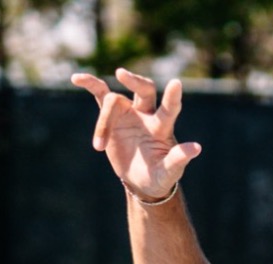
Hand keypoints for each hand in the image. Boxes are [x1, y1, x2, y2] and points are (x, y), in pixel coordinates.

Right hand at [70, 69, 201, 199]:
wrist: (141, 180)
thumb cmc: (159, 177)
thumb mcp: (168, 172)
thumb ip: (178, 159)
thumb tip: (196, 148)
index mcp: (163, 128)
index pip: (170, 109)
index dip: (173, 97)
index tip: (176, 83)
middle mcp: (147, 114)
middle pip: (144, 90)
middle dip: (135, 81)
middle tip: (122, 74)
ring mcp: (129, 113)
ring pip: (115, 100)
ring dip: (104, 121)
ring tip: (99, 146)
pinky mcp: (112, 116)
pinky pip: (100, 95)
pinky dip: (90, 85)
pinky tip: (77, 78)